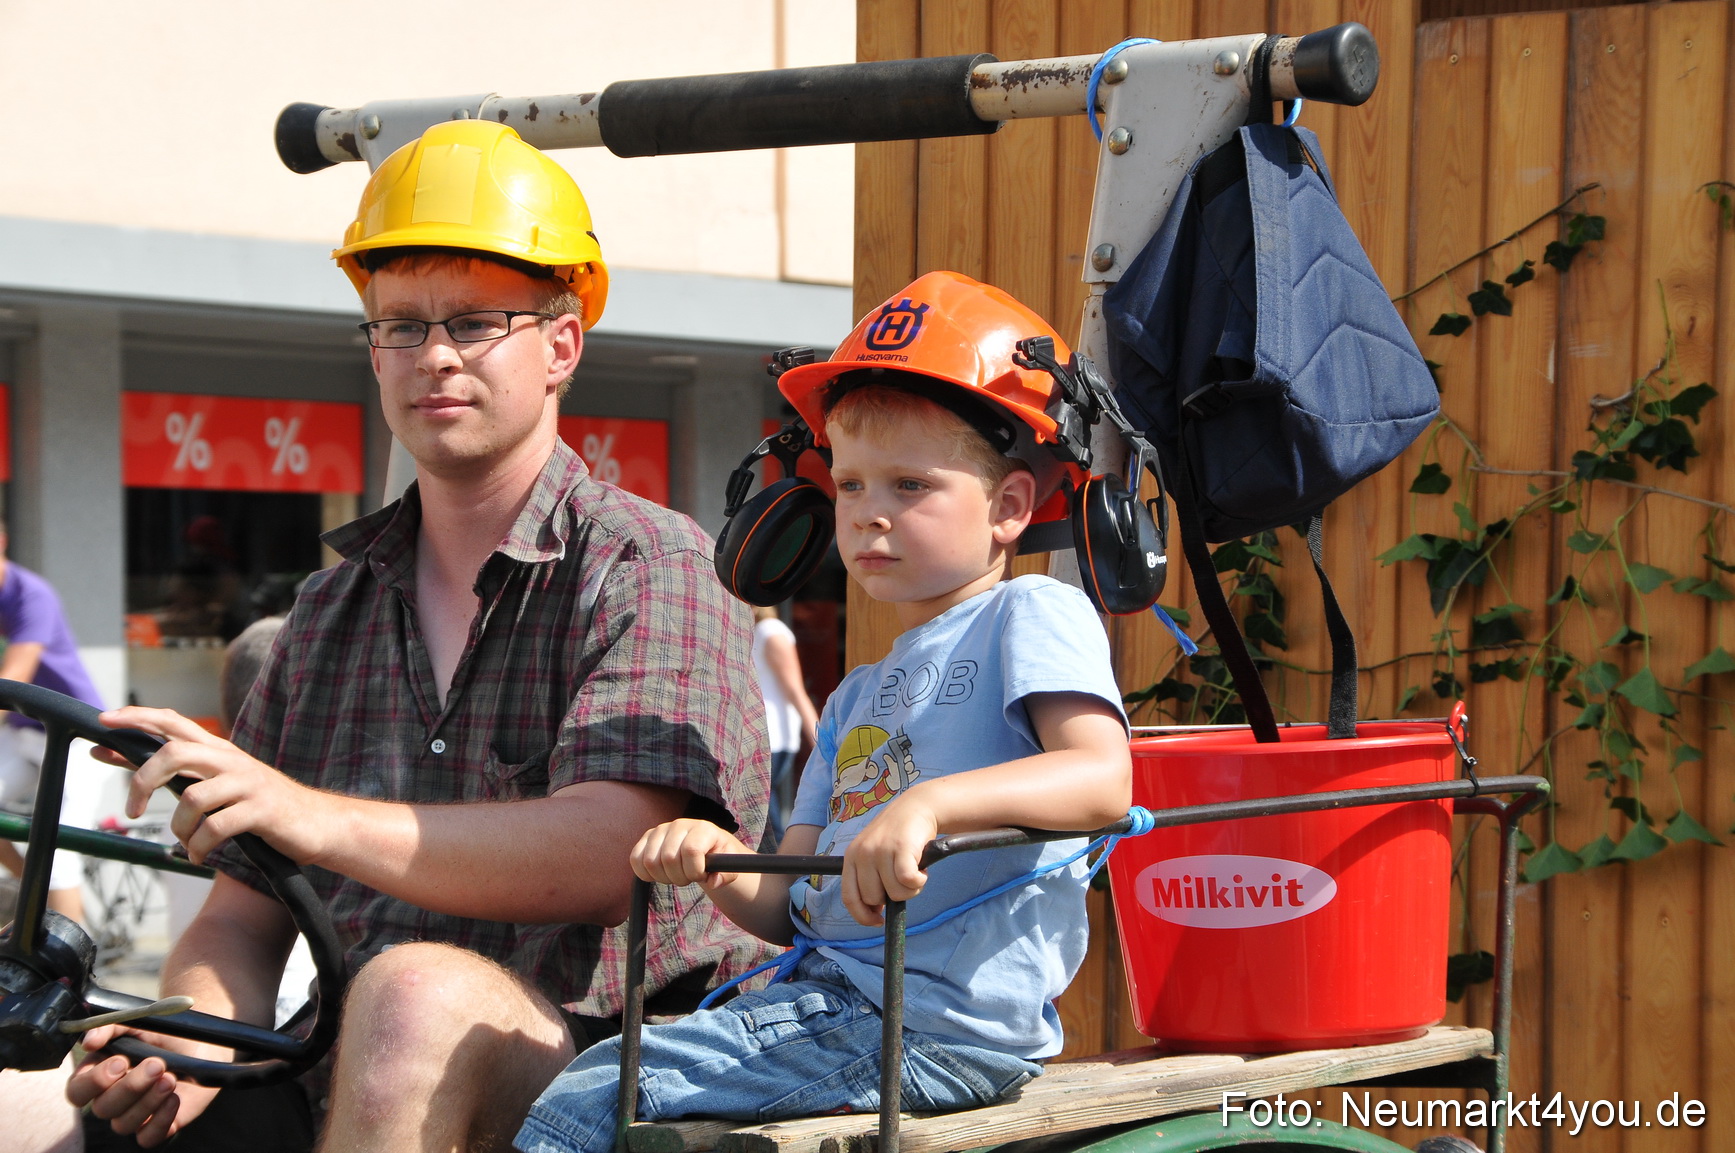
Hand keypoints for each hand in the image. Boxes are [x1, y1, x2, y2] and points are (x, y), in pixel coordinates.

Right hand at [67, 1026, 221, 1146]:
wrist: (201, 1042)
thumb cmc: (164, 1033)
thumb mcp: (138, 1021)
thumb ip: (110, 1027)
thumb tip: (89, 1042)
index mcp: (99, 1075)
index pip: (77, 1091)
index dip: (94, 1082)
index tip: (120, 1062)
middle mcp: (112, 1099)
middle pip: (103, 1108)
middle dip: (131, 1086)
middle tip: (157, 1064)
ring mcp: (135, 1114)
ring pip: (124, 1124)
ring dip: (148, 1101)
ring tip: (170, 1078)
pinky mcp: (158, 1125)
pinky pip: (148, 1138)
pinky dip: (160, 1121)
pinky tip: (175, 1099)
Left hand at [96, 705, 333, 866]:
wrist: (318, 823)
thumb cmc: (260, 805)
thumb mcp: (219, 782)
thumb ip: (177, 772)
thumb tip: (120, 757)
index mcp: (220, 750)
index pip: (172, 721)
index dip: (137, 717)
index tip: (103, 721)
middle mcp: (232, 760)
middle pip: (174, 753)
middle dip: (142, 781)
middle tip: (134, 810)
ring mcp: (248, 784)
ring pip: (192, 798)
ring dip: (178, 829)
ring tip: (186, 843)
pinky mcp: (261, 811)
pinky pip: (216, 829)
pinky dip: (199, 848)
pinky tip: (200, 856)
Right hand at [630, 819, 749, 890]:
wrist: (706, 848)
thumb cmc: (718, 857)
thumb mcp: (730, 865)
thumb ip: (727, 875)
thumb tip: (713, 882)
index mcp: (702, 828)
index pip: (691, 851)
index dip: (695, 871)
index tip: (702, 876)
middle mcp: (680, 824)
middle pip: (668, 859)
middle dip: (680, 877)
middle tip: (689, 877)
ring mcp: (660, 830)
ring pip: (650, 862)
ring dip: (664, 877)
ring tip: (676, 874)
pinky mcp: (646, 838)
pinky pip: (635, 859)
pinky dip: (645, 873)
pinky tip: (660, 874)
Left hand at [838, 789, 938, 926]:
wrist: (917, 807)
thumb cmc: (897, 835)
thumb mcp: (874, 853)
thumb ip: (870, 878)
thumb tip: (875, 910)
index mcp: (852, 857)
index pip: (850, 897)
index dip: (862, 916)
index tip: (877, 921)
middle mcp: (862, 853)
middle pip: (874, 898)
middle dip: (892, 897)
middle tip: (902, 881)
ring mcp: (881, 850)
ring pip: (894, 893)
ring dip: (910, 889)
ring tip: (914, 871)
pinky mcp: (901, 848)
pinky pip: (909, 882)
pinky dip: (919, 882)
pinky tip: (922, 871)